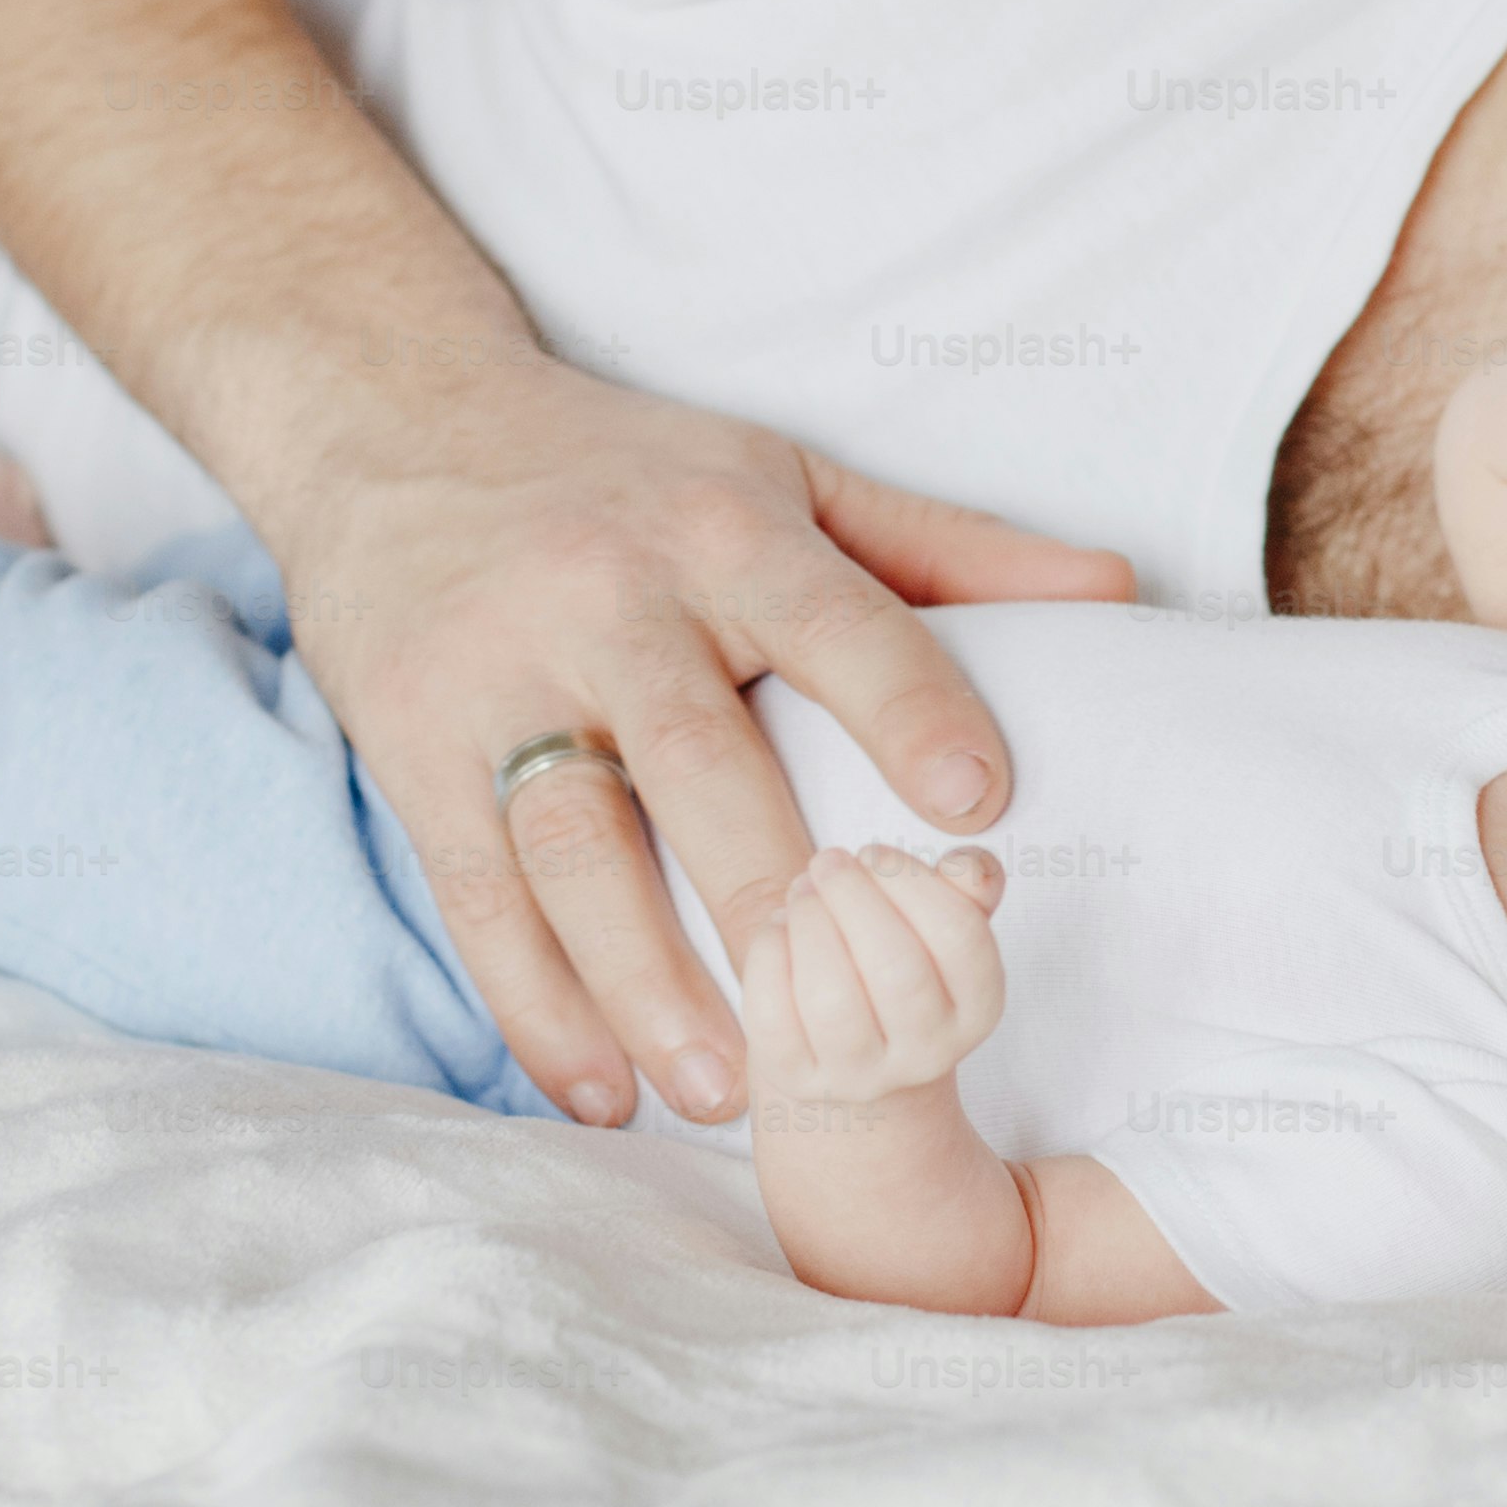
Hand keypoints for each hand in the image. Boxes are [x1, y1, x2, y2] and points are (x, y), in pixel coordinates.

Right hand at [279, 355, 1123, 1131]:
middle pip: (694, 759)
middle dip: (766, 890)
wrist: (389, 416)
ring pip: (572, 847)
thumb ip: (945, 548)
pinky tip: (598, 1090)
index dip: (905, 705)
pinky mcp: (413, 745)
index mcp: (724, 531)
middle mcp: (609, 602)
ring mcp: (501, 679)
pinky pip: (475, 891)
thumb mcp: (783, 475)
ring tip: (724, 1087)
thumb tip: (1118, 592)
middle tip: (844, 1013)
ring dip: (643, 981)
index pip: (832, 620)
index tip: (979, 805)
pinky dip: (534, 1003)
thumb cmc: (627, 471)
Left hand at [739, 844, 1009, 1109]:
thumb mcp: (941, 927)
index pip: (959, 937)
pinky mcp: (801, 1079)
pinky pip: (774, 1017)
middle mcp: (927, 1052)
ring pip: (831, 999)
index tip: (873, 853)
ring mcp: (862, 1074)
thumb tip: (967, 866)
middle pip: (896, 968)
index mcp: (976, 1008)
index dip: (910, 882)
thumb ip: (968, 888)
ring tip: (803, 894)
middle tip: (827, 863)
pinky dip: (769, 956)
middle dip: (852, 897)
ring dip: (809, 924)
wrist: (854, 1050)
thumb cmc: (898, 967)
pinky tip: (778, 930)